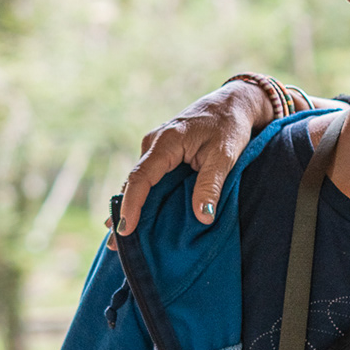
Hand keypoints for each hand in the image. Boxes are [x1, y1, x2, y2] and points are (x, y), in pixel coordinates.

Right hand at [109, 78, 301, 247]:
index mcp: (166, 142)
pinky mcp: (162, 154)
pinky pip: (149, 178)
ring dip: (130, 207)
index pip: (141, 177)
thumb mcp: (226, 155)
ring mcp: (156, 149)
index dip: (131, 205)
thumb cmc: (230, 125)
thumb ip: (212, 184)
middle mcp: (154, 144)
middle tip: (116, 245)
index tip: (126, 230)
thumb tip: (203, 217)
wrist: (233, 103)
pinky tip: (135, 219)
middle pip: (134, 183)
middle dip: (123, 213)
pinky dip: (143, 198)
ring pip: (139, 182)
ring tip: (119, 238)